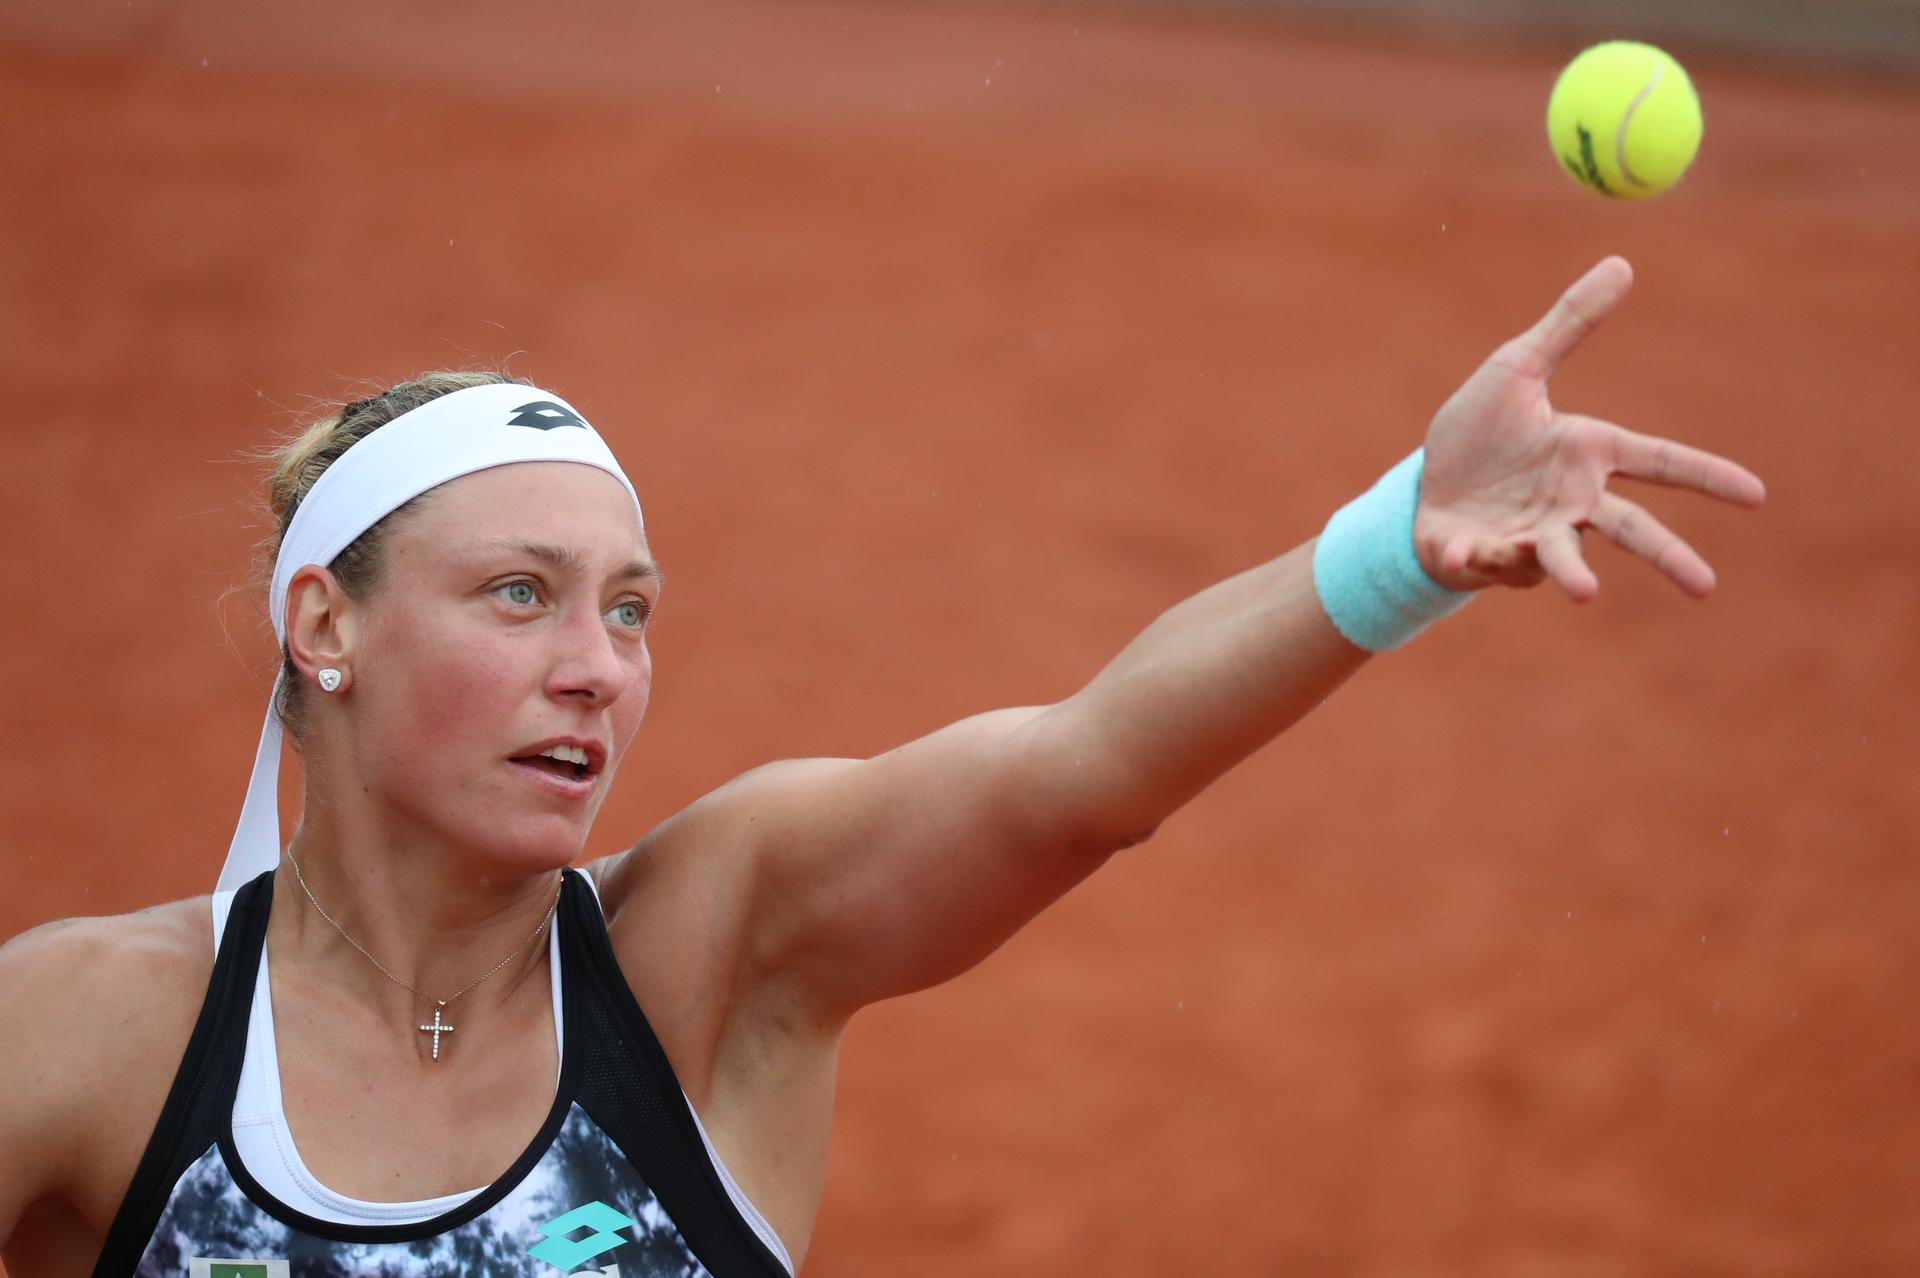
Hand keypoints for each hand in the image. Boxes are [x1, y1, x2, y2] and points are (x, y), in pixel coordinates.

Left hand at [1414, 257, 1765, 601]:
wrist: (1421, 488)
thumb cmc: (1477, 434)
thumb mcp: (1516, 367)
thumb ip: (1569, 323)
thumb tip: (1622, 263)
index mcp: (1588, 453)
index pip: (1660, 461)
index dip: (1708, 477)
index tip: (1758, 495)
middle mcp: (1572, 502)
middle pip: (1632, 529)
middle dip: (1669, 556)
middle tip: (1706, 587)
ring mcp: (1534, 536)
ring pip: (1564, 557)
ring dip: (1574, 572)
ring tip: (1587, 591)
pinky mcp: (1490, 559)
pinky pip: (1492, 560)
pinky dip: (1478, 555)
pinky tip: (1464, 550)